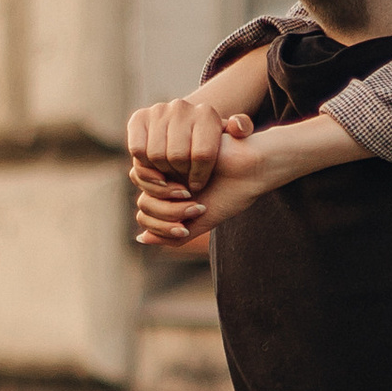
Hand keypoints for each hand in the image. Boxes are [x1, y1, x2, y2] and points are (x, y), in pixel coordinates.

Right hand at [128, 90, 251, 194]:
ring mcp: (158, 111)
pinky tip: (156, 168)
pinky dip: (145, 164)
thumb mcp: (232, 139)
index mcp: (207, 114)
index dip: (200, 176)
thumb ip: (242, 130)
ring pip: (156, 155)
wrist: (184, 128)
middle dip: (182, 175)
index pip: (202, 154)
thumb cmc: (209, 143)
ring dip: (163, 173)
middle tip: (184, 181)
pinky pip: (137, 149)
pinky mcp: (138, 118)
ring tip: (172, 176)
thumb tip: (237, 126)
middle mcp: (181, 108)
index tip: (199, 184)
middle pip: (177, 156)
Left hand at [133, 125, 272, 246]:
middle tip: (196, 210)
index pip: (146, 218)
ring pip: (145, 194)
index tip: (187, 228)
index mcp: (170, 198)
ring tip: (196, 202)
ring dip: (171, 207)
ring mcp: (165, 167)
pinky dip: (169, 191)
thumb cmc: (231, 194)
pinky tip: (193, 187)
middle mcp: (165, 182)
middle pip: (144, 207)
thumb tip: (141, 238)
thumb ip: (173, 234)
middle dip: (169, 216)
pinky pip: (150, 176)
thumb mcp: (201, 222)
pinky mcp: (167, 152)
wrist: (250, 170)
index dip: (162, 228)